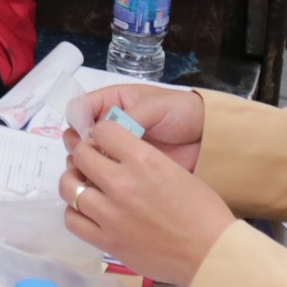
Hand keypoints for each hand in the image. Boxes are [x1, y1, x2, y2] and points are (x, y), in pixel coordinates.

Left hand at [60, 119, 234, 286]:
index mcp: (143, 160)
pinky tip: (88, 212)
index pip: (102, 130)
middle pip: (80, 155)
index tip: (105, 143)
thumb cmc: (203, 213)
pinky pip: (72, 220)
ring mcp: (110, 214)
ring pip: (69, 187)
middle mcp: (121, 183)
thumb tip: (116, 157)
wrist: (211, 253)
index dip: (102, 134)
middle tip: (92, 162)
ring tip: (85, 185)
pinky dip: (75, 212)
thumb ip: (142, 160)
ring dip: (74, 182)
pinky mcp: (107, 240)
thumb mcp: (175, 170)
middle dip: (84, 154)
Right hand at [69, 83, 205, 170]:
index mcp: (113, 102)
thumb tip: (96, 135)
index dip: (78, 121)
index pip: (82, 108)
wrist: (208, 138)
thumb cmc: (182, 113)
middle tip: (88, 156)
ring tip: (96, 171)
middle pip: (79, 135)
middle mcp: (110, 126)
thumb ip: (126, 118)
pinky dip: (99, 179)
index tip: (83, 135)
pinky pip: (104, 175)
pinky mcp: (125, 170)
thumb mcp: (154, 107)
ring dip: (86, 164)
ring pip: (88, 157)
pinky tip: (103, 183)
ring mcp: (116, 150)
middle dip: (79, 145)